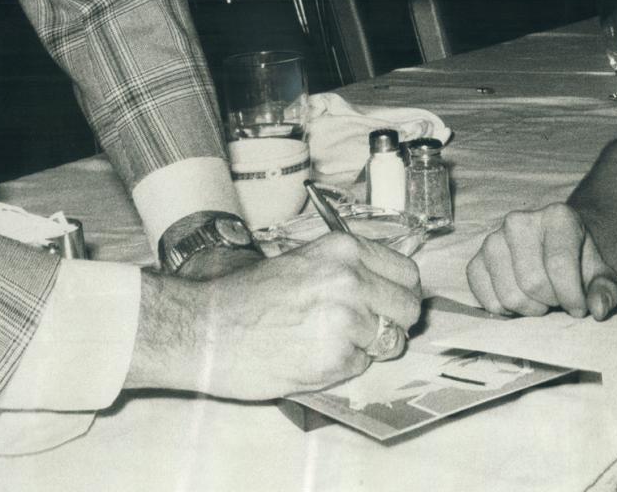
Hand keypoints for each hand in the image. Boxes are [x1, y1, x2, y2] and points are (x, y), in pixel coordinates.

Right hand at [128, 232, 421, 398]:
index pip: (408, 272)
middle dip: (394, 321)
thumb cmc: (246, 296)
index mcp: (344, 250)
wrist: (206, 329)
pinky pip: (362, 366)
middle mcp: (352, 280)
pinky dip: (344, 367)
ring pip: (392, 341)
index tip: (390, 302)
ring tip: (335, 342)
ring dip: (371, 346)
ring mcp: (347, 321)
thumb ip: (347, 268)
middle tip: (369, 329)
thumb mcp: (303, 260)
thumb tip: (387, 283)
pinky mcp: (336, 359)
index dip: (400, 291)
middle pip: (410, 308)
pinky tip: (313, 356)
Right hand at [466, 203, 616, 319]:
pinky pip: (486, 299)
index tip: (579, 308)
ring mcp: (493, 239)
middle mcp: (520, 221)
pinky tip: (521, 299)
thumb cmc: (579, 262)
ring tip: (541, 299)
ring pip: (509, 295)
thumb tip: (598, 309)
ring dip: (530, 309)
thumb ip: (605, 291)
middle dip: (551, 302)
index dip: (572, 297)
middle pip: (533, 283)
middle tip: (559, 299)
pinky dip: (506, 311)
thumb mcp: (601, 274)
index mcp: (557, 216)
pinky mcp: (476, 260)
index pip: (559, 265)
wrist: (557, 250)